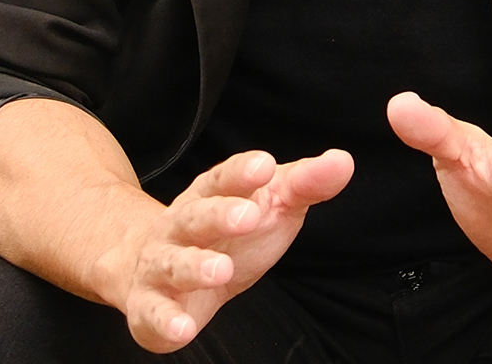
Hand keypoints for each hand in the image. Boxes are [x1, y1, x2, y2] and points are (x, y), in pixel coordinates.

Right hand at [114, 148, 352, 351]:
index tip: (266, 165)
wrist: (151, 267)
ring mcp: (161, 264)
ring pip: (173, 262)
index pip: (224, 177)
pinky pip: (153, 312)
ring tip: (220, 270)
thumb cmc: (224, 234)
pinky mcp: (149, 305)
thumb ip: (304, 185)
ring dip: (194, 266)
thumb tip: (342, 162)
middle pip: (196, 216)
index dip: (243, 171)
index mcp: (208, 195)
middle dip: (219, 215)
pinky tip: (182, 328)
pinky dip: (165, 321)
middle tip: (249, 217)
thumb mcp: (268, 206)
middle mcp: (179, 225)